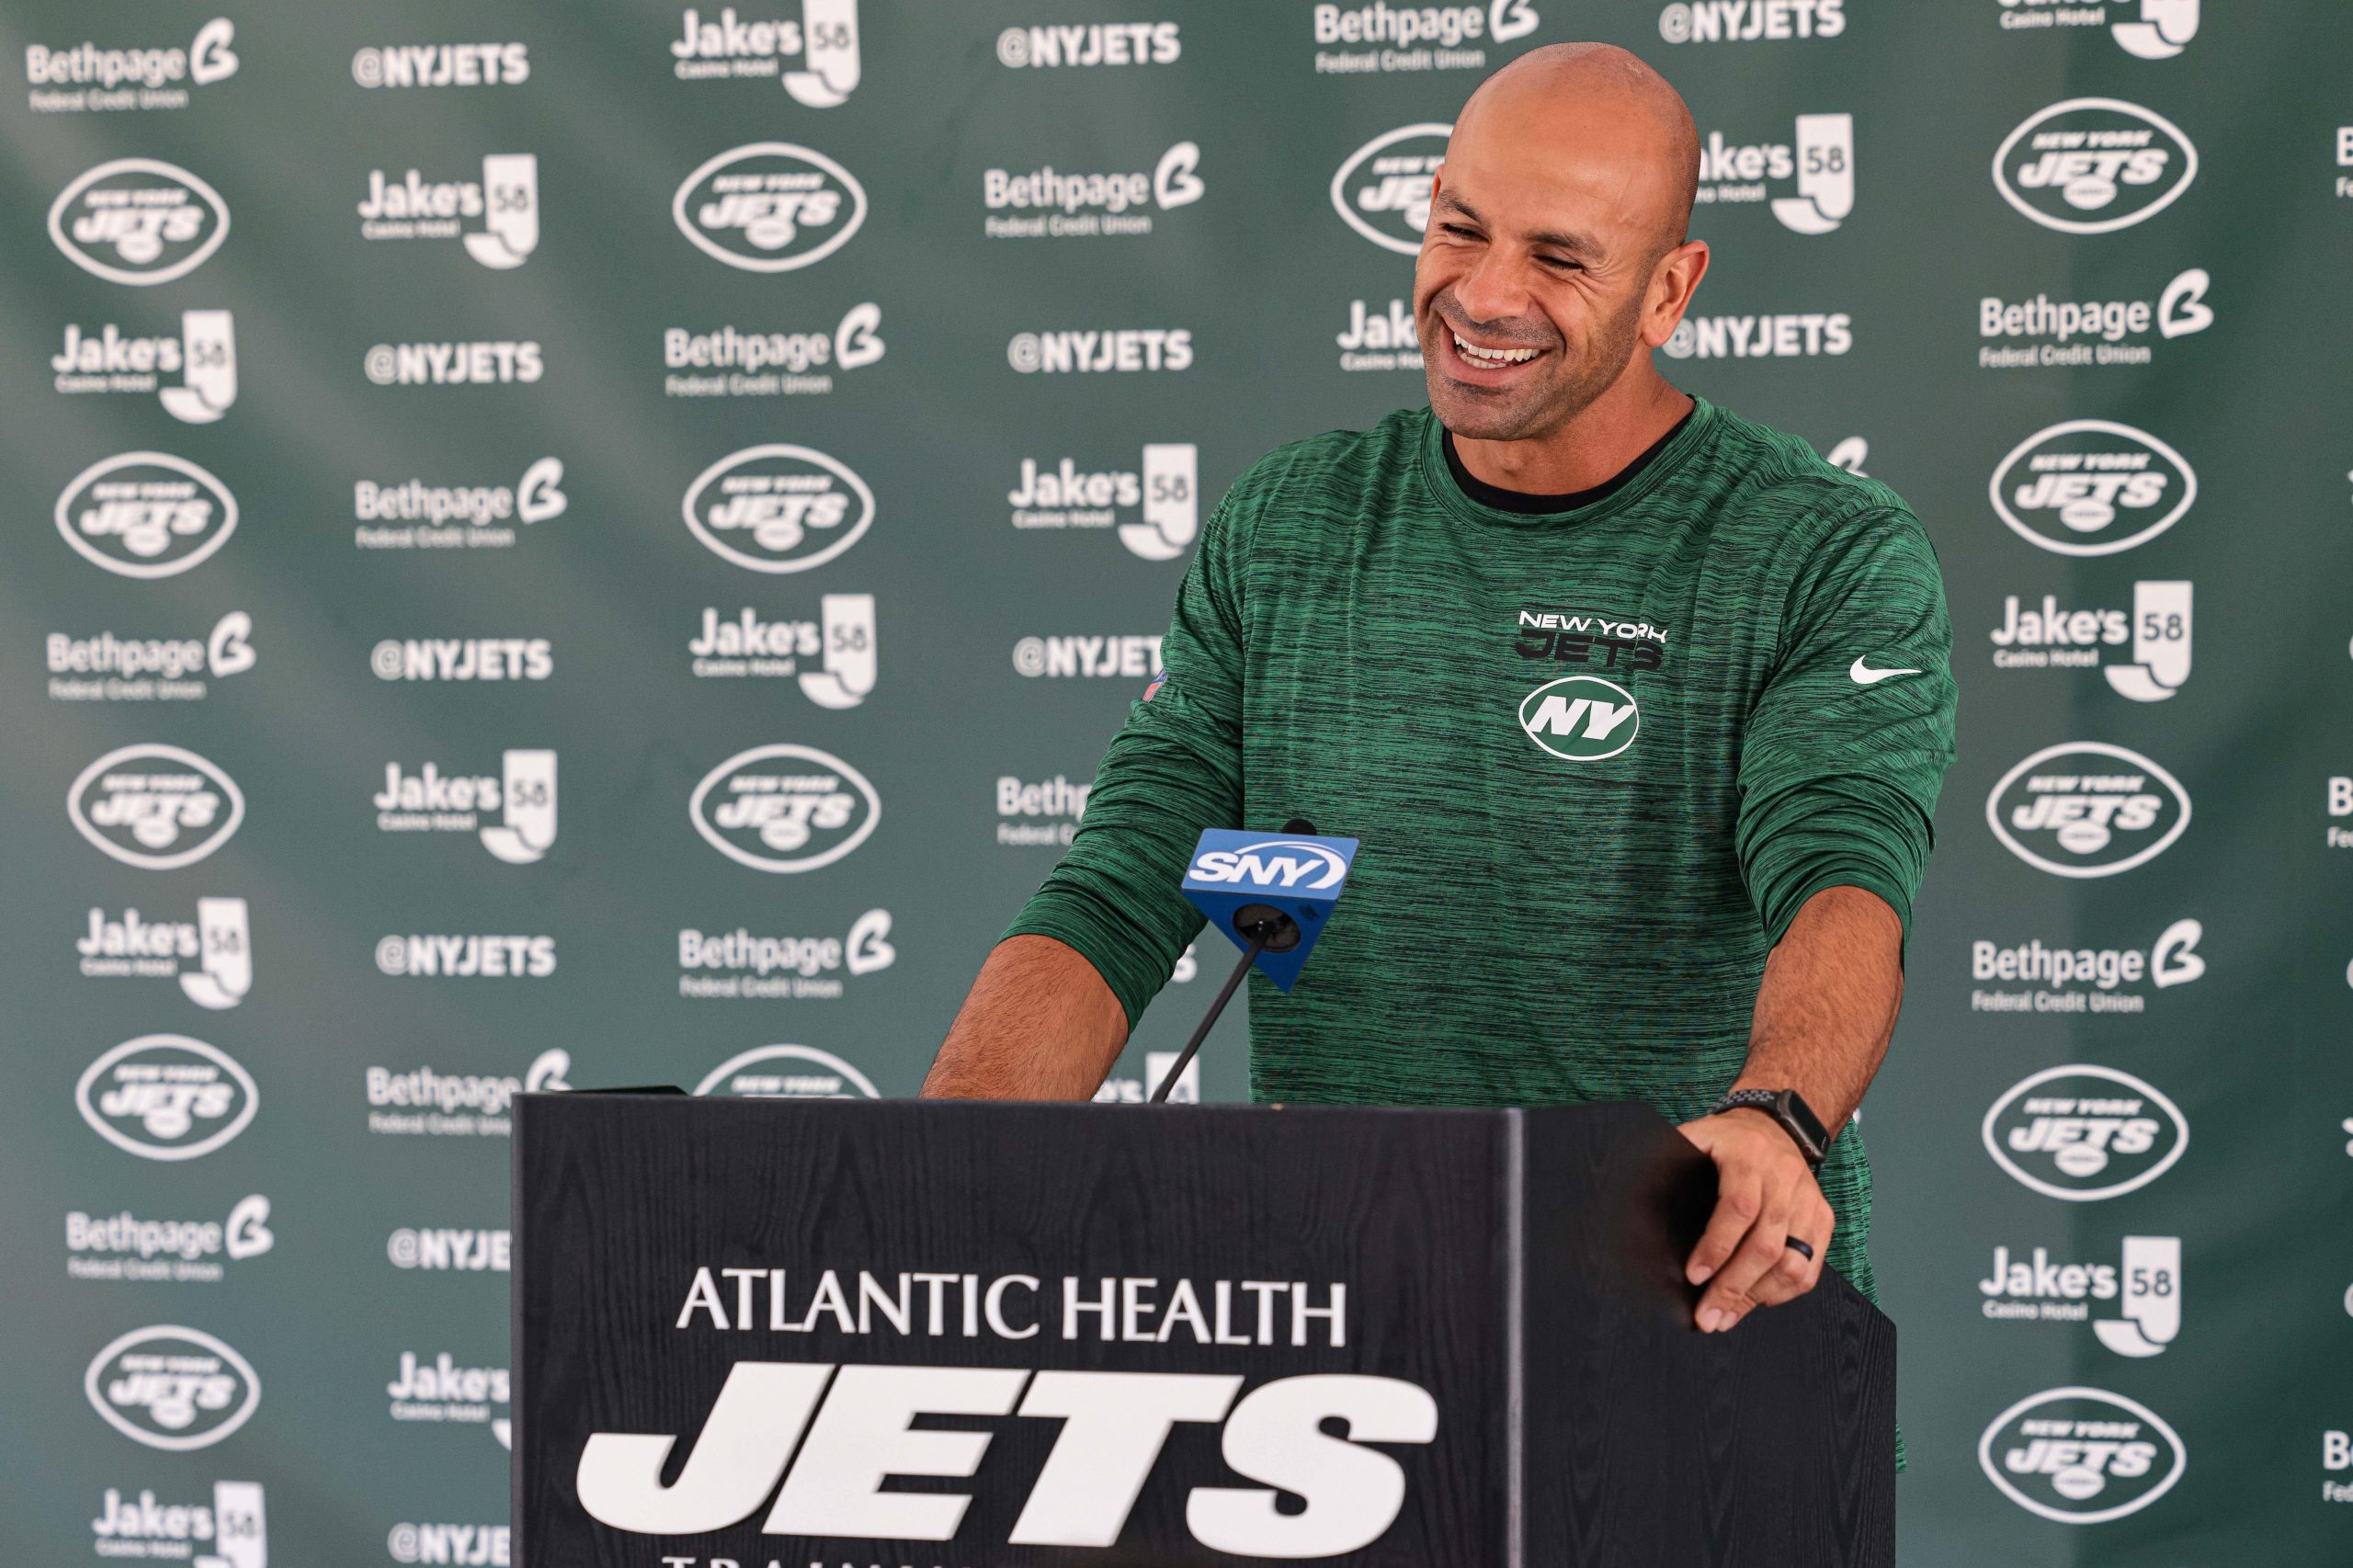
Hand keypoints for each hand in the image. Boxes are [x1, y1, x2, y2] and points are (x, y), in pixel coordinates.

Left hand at [1676, 1107, 1833, 1332]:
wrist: (1774, 1123)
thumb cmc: (1726, 1138)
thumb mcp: (1696, 1137)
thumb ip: (1669, 1161)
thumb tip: (1631, 1198)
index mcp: (1748, 1156)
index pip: (1738, 1207)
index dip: (1716, 1246)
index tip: (1694, 1275)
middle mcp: (1784, 1178)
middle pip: (1765, 1244)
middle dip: (1733, 1287)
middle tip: (1708, 1317)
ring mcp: (1808, 1200)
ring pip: (1792, 1261)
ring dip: (1758, 1296)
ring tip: (1728, 1315)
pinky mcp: (1822, 1218)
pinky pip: (1811, 1266)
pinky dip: (1784, 1291)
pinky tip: (1758, 1300)